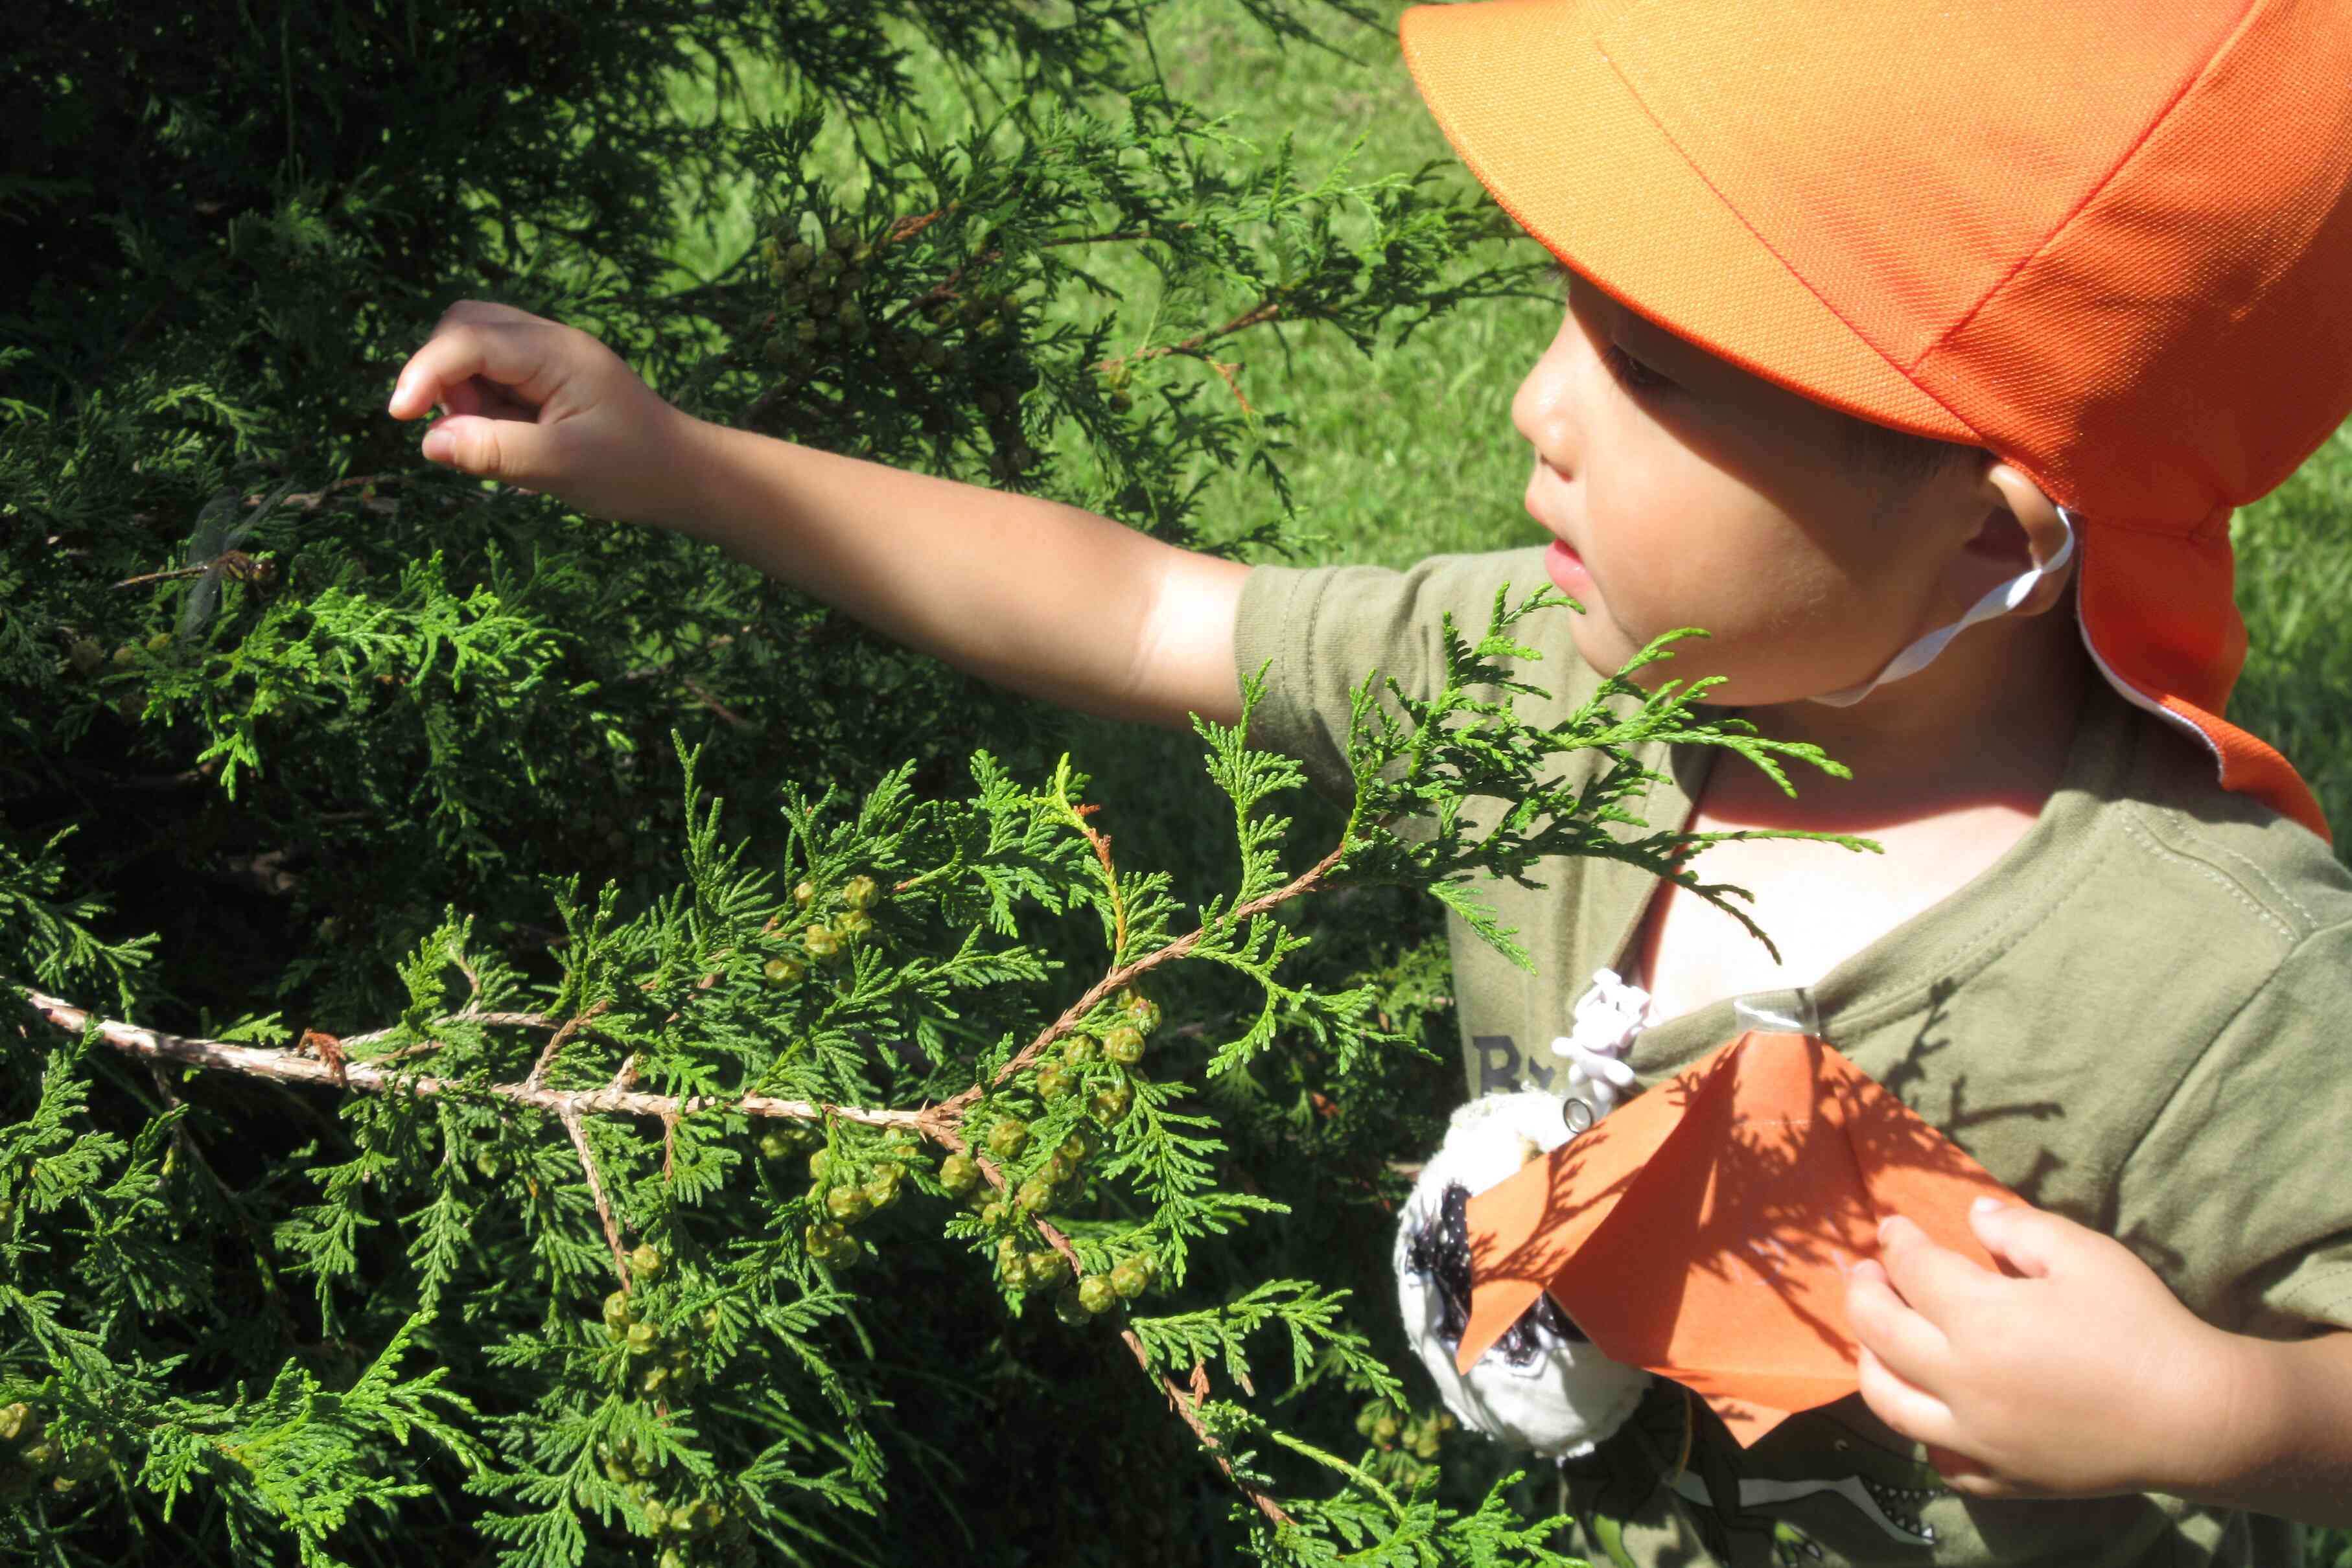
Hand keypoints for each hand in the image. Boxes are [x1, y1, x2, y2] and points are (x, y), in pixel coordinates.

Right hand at [386, 299, 698, 526]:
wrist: (685, 476)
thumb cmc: (634, 471)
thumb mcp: (560, 467)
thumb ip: (494, 451)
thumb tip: (429, 441)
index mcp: (557, 352)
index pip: (469, 339)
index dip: (425, 372)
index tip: (400, 416)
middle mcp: (550, 341)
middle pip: (465, 325)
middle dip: (443, 375)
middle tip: (466, 432)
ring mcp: (549, 355)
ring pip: (475, 348)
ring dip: (464, 392)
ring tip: (498, 442)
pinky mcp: (548, 376)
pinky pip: (495, 374)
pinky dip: (484, 403)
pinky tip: (512, 439)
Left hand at [1844, 1198, 2244, 1499]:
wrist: (2197, 1418)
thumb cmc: (2142, 1326)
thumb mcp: (2085, 1255)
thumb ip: (2019, 1230)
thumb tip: (1974, 1215)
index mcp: (1979, 1320)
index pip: (1912, 1271)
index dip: (1897, 1242)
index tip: (1892, 1227)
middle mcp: (1962, 1382)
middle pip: (1878, 1332)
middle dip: (1863, 1293)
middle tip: (1865, 1272)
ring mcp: (1976, 1437)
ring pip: (1889, 1401)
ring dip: (1870, 1361)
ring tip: (1876, 1337)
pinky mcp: (2001, 1476)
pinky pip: (1939, 1458)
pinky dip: (1922, 1429)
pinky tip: (1929, 1408)